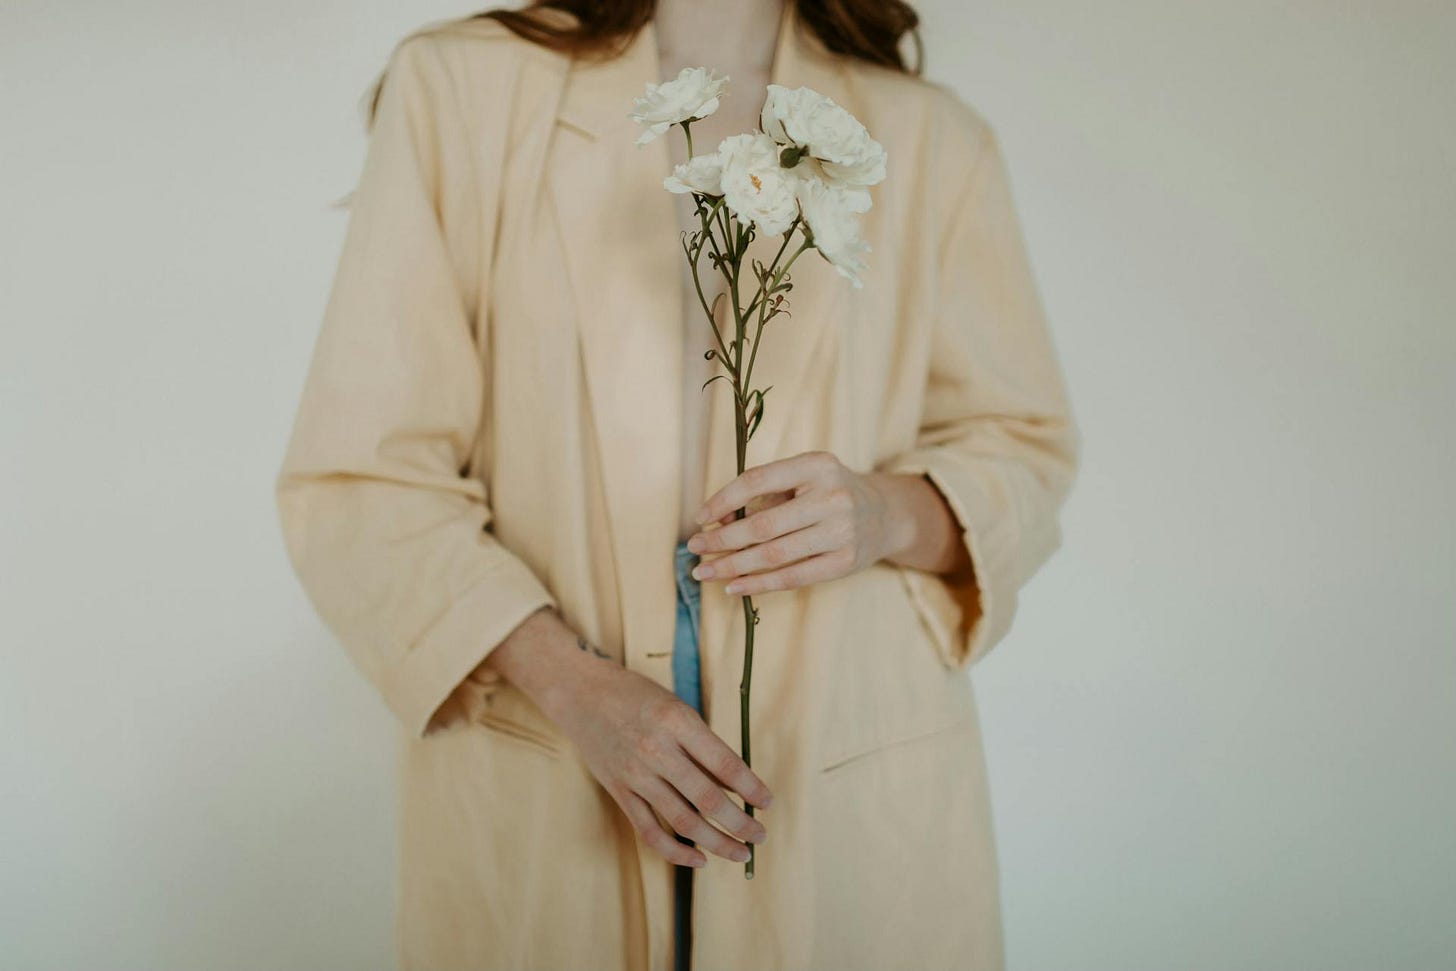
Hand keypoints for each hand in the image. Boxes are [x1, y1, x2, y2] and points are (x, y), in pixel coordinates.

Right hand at [541, 659, 773, 868]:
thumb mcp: (677, 709)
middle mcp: (657, 750)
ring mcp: (636, 774)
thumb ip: (703, 747)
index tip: (767, 803)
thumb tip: (736, 787)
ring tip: (740, 852)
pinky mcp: (619, 792)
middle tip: (760, 836)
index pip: (725, 765)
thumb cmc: (638, 697)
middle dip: (741, 824)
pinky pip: (650, 831)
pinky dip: (677, 851)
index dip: (751, 789)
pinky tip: (699, 859)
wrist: (582, 694)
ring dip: (718, 843)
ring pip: (684, 821)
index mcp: (678, 722)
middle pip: (708, 800)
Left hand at [685, 450, 904, 596]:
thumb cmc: (829, 493)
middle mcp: (832, 496)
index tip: (700, 517)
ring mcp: (841, 532)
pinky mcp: (845, 562)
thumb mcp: (803, 479)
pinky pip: (792, 577)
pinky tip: (734, 586)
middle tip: (694, 548)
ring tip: (705, 572)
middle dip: (722, 539)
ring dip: (733, 565)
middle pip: (763, 524)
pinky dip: (758, 584)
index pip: (758, 480)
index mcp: (816, 464)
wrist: (885, 515)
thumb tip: (715, 523)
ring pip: (774, 554)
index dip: (723, 500)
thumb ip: (763, 495)